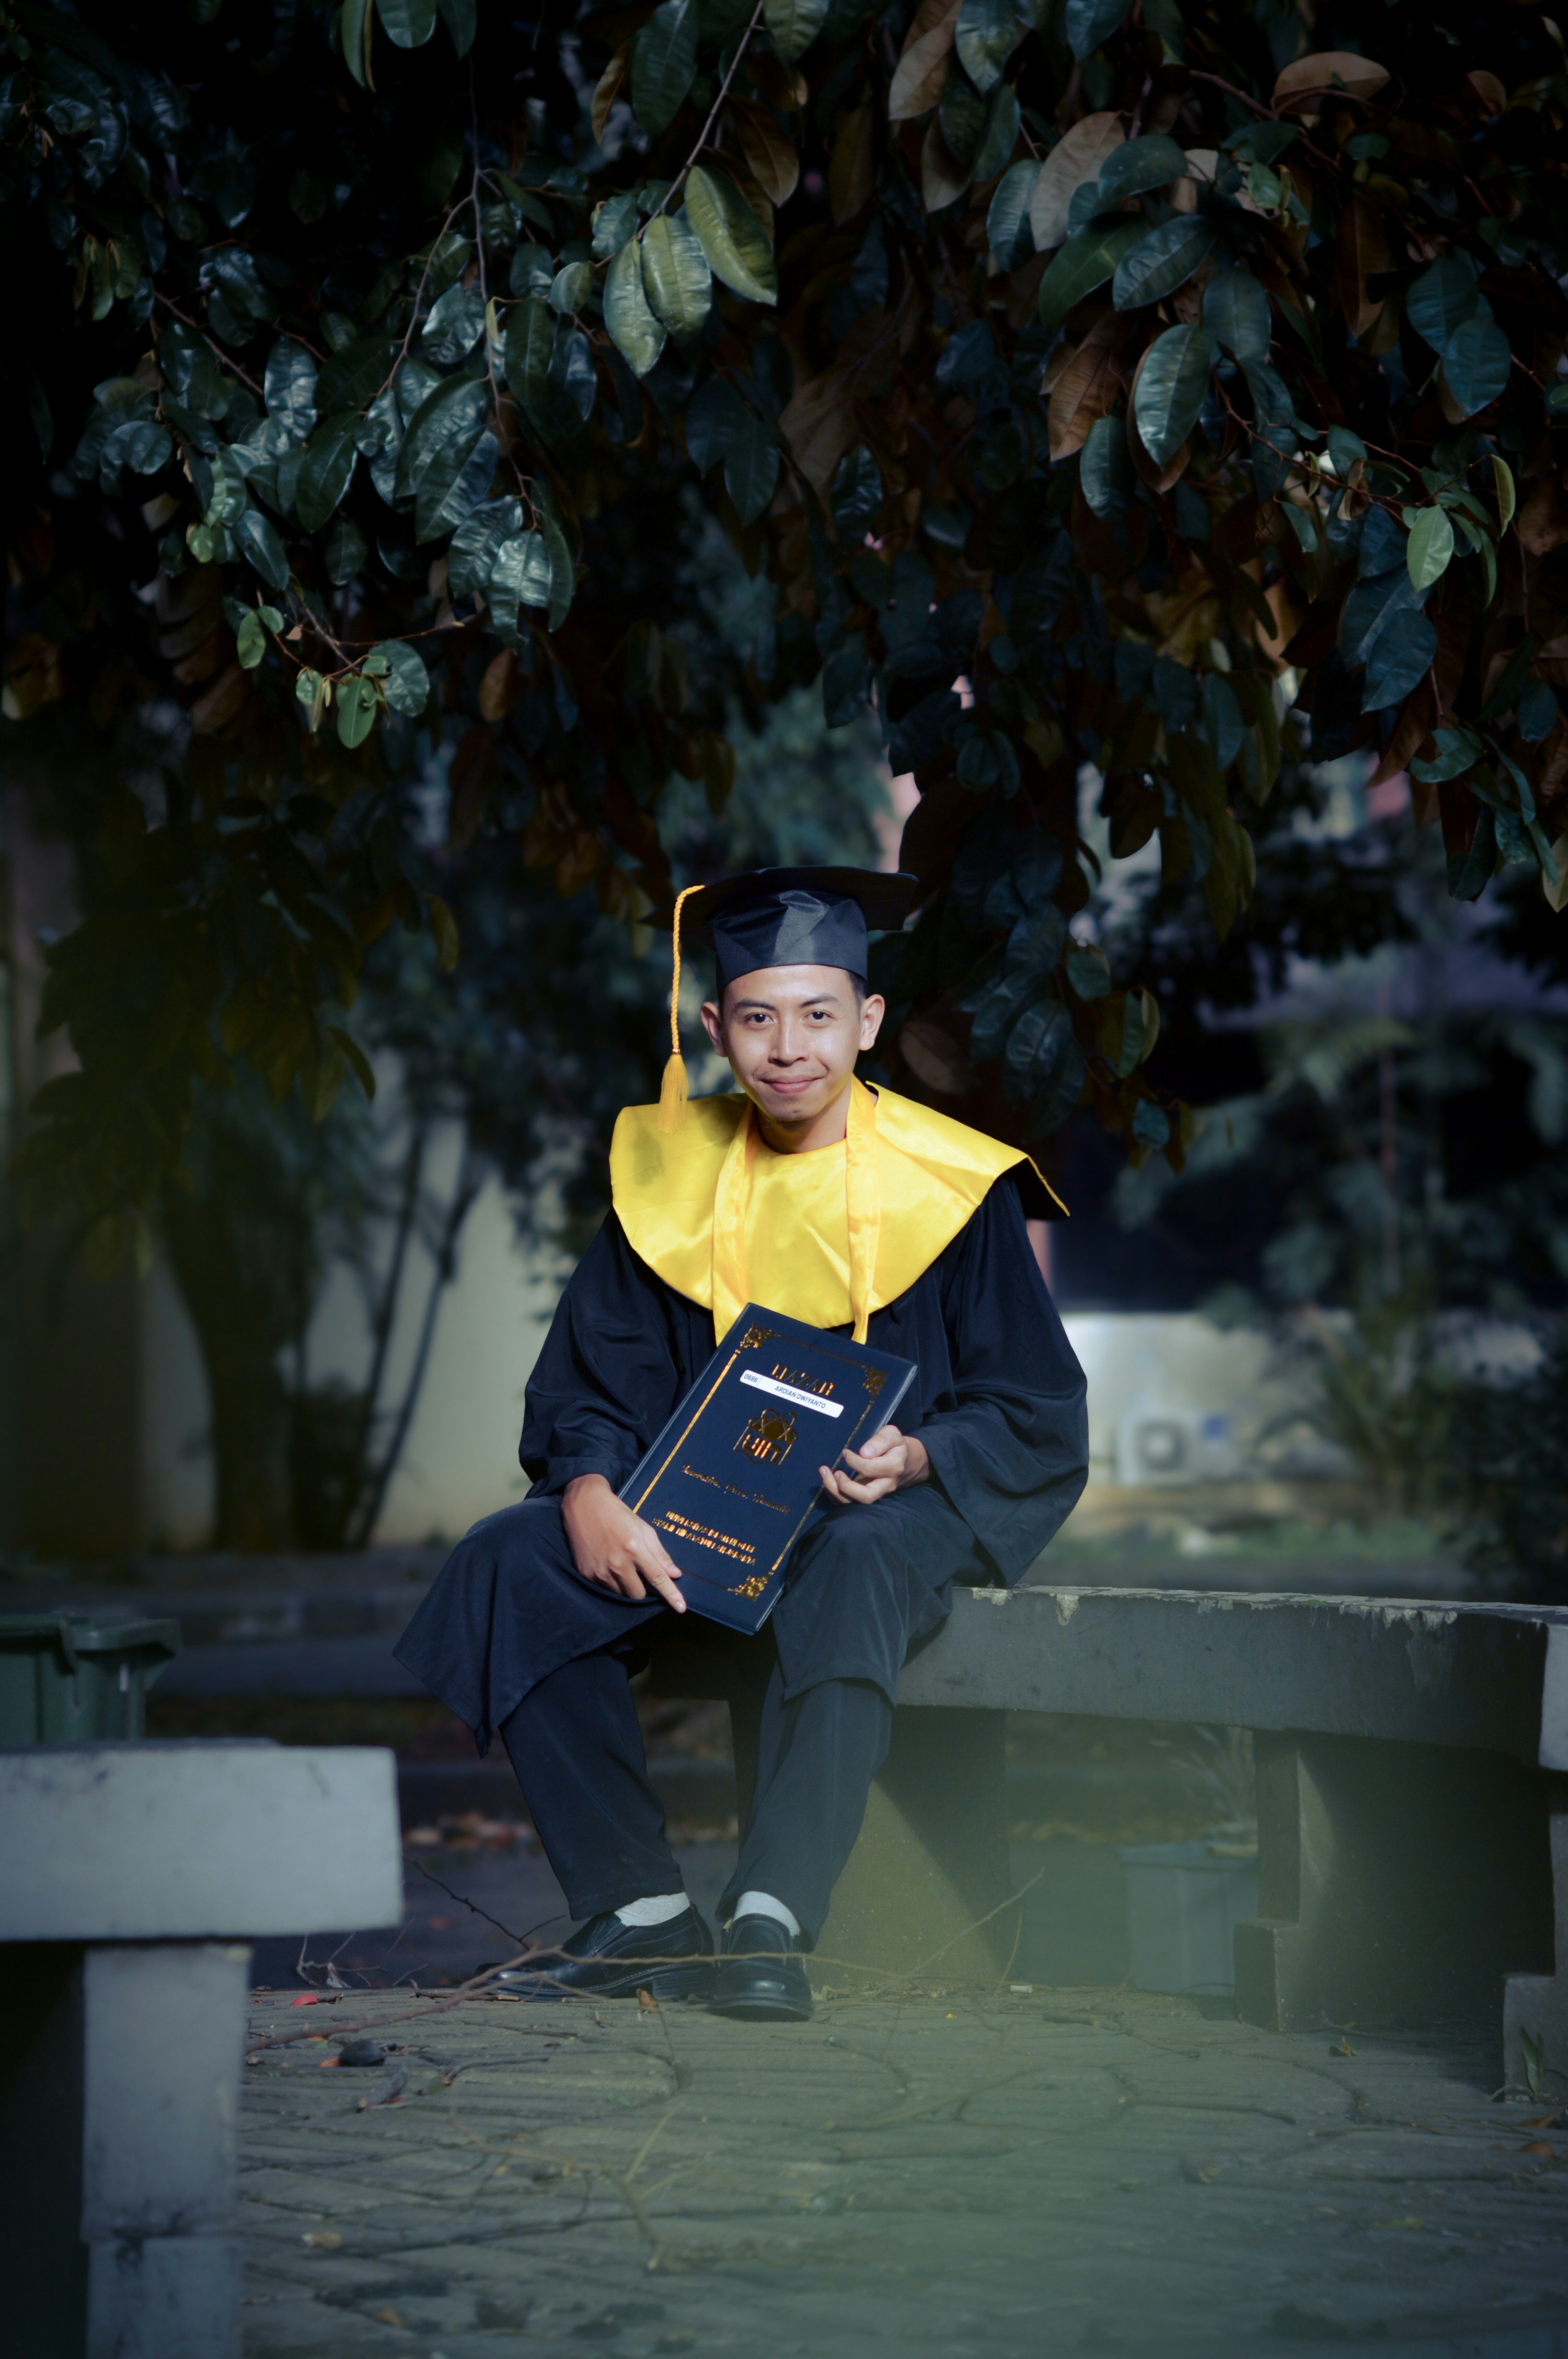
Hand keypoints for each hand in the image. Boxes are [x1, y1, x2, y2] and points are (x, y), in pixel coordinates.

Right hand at [561, 1474, 686, 1611]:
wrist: (584, 1505)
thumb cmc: (618, 1515)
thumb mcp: (643, 1528)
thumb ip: (659, 1553)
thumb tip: (675, 1574)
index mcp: (634, 1548)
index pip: (657, 1578)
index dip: (671, 1595)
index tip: (681, 1608)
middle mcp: (617, 1563)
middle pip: (638, 1594)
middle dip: (643, 1588)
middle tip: (639, 1572)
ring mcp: (599, 1571)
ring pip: (621, 1594)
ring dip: (626, 1586)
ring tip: (622, 1565)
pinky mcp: (586, 1574)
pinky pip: (605, 1589)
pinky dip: (611, 1582)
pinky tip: (608, 1564)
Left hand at [818, 1423, 929, 1506]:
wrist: (903, 1460)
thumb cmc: (893, 1445)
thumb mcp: (891, 1434)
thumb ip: (880, 1441)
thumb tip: (865, 1453)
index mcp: (894, 1467)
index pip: (871, 1468)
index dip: (854, 1461)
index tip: (845, 1452)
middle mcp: (886, 1485)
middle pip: (867, 1496)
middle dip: (846, 1487)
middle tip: (835, 1472)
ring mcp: (878, 1493)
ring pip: (856, 1503)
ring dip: (836, 1491)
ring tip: (825, 1474)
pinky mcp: (868, 1496)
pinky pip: (850, 1502)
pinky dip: (835, 1494)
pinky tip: (828, 1481)